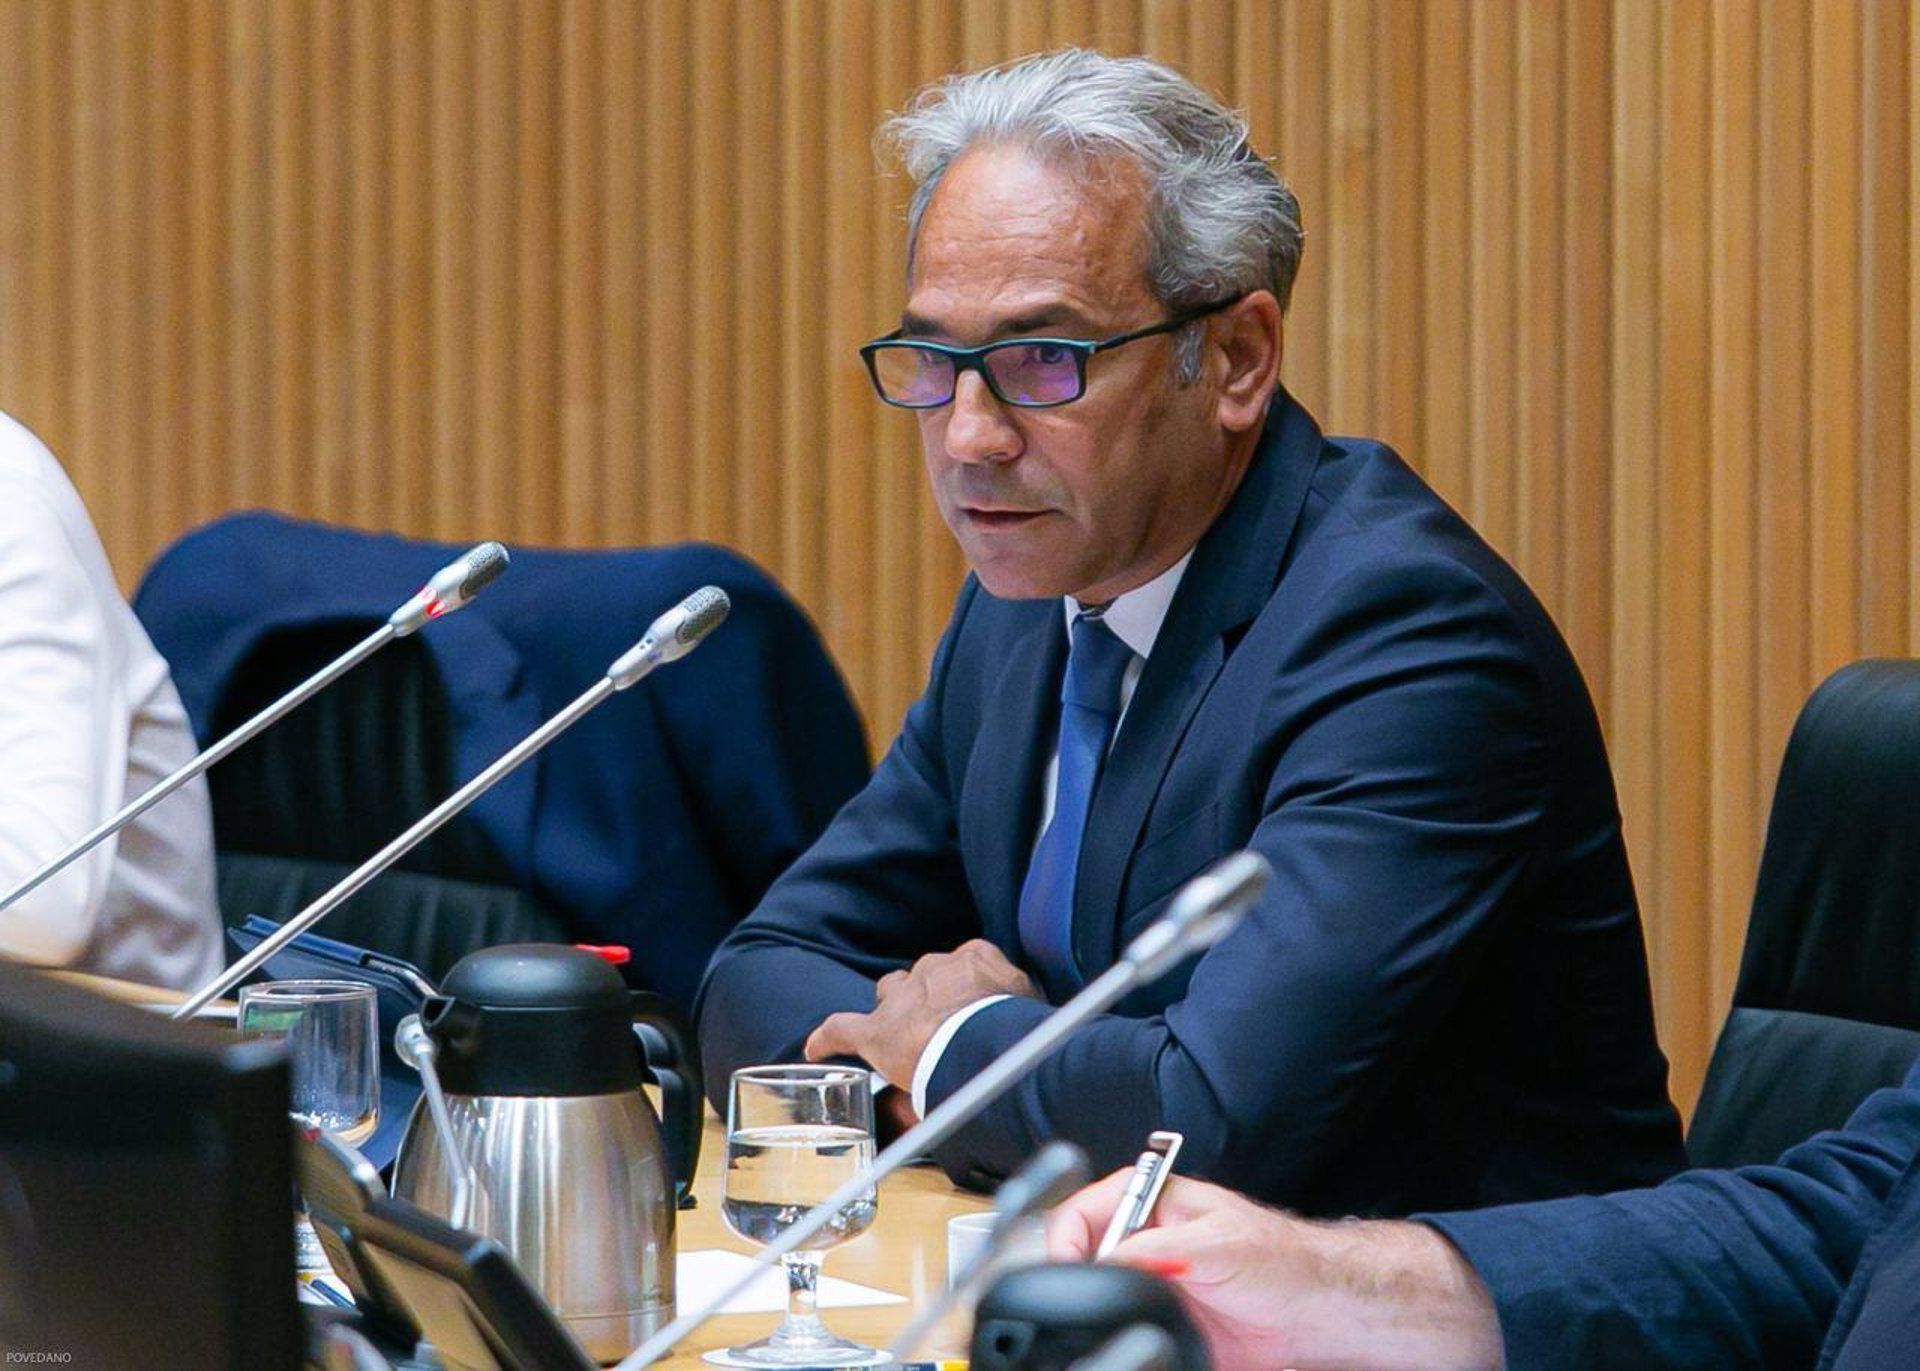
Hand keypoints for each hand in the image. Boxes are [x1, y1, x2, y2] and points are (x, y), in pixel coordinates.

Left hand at [802, 939, 1039, 1090]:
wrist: (982, 1047)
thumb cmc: (1015, 1029)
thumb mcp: (1031, 1007)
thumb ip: (1025, 1006)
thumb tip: (1038, 1029)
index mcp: (974, 959)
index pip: (965, 966)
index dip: (966, 990)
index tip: (973, 1008)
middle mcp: (934, 969)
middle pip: (924, 978)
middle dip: (929, 999)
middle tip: (943, 1030)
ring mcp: (902, 998)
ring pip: (890, 994)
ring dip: (894, 1012)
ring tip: (901, 1036)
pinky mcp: (875, 1031)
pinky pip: (841, 1028)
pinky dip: (827, 1039)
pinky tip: (815, 1049)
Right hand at [1048, 1172, 1504, 1370]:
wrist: (1316, 1315)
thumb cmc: (1282, 1261)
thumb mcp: (1217, 1245)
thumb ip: (1161, 1249)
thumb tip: (1111, 1258)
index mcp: (1148, 1201)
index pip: (1082, 1210)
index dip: (1065, 1240)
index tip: (1065, 1271)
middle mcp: (1142, 1240)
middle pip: (1081, 1255)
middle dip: (1076, 1280)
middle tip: (1081, 1304)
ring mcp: (1149, 1283)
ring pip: (1098, 1297)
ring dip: (1096, 1313)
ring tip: (1105, 1326)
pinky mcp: (1160, 1323)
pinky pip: (1123, 1331)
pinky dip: (1118, 1342)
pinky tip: (1126, 1345)